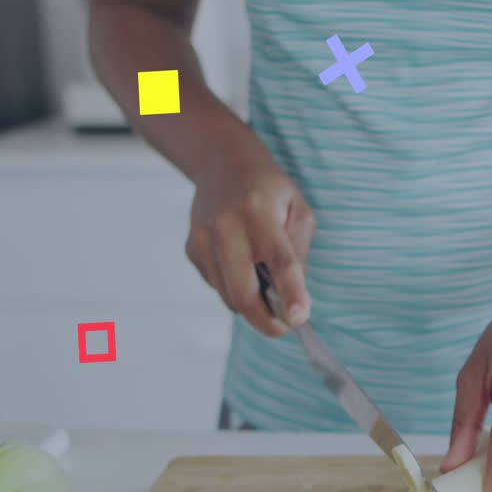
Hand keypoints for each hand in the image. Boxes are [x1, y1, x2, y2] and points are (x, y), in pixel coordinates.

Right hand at [186, 145, 314, 336]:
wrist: (222, 164)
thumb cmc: (270, 191)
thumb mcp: (298, 210)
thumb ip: (299, 252)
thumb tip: (294, 300)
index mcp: (259, 211)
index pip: (278, 260)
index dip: (290, 293)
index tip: (300, 319)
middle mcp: (225, 226)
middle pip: (243, 291)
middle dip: (265, 320)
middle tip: (285, 327)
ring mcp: (202, 239)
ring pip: (230, 296)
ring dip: (253, 304)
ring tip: (267, 282)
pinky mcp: (191, 251)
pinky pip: (219, 287)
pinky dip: (237, 288)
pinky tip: (243, 263)